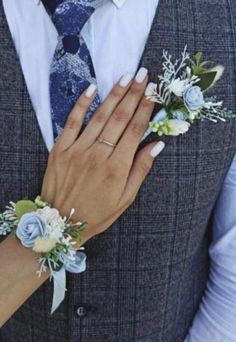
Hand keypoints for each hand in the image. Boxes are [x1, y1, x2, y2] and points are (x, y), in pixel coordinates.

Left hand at [41, 68, 164, 245]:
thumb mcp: (125, 198)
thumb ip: (141, 170)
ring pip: (99, 116)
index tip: (153, 93)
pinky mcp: (60, 149)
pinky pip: (71, 121)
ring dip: (114, 94)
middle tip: (143, 75)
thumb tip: (157, 145)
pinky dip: (82, 104)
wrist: (61, 222)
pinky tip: (93, 89)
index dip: (145, 110)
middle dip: (134, 95)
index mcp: (117, 167)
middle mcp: (98, 154)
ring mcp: (77, 149)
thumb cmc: (98, 213)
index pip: (135, 131)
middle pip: (119, 118)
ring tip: (126, 77)